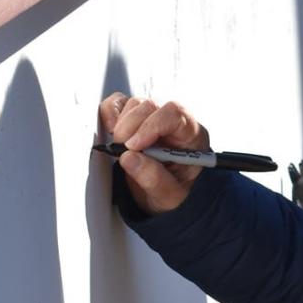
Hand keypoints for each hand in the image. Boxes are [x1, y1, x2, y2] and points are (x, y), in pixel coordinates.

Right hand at [98, 90, 209, 214]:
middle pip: (152, 106)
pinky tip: (111, 133)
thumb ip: (154, 179)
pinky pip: (119, 104)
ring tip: (121, 148)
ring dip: (122, 125)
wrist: (168, 198)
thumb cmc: (176, 193)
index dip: (152, 125)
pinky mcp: (136, 119)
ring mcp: (155, 117)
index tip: (134, 146)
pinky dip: (109, 114)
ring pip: (135, 104)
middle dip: (131, 127)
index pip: (175, 114)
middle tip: (123, 151)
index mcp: (193, 136)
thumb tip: (129, 158)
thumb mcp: (171, 197)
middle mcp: (175, 122)